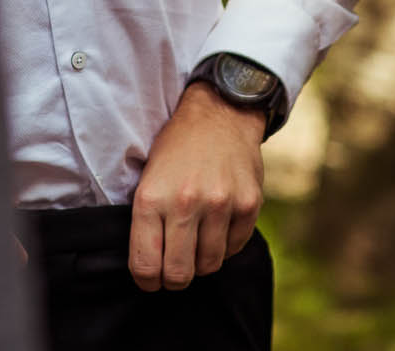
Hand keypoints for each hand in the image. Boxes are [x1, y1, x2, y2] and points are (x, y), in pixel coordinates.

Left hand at [128, 82, 265, 291]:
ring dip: (201, 261)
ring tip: (196, 242)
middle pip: (179, 274)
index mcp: (152, 198)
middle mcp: (186, 203)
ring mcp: (221, 204)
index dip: (147, 281)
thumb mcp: (147, 177)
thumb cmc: (177, 149)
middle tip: (174, 269)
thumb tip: (148, 267)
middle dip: (174, 279)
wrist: (220, 113)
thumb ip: (146, 221)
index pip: (145, 266)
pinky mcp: (249, 204)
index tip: (151, 278)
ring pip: (209, 265)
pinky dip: (225, 245)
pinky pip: (234, 248)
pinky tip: (217, 227)